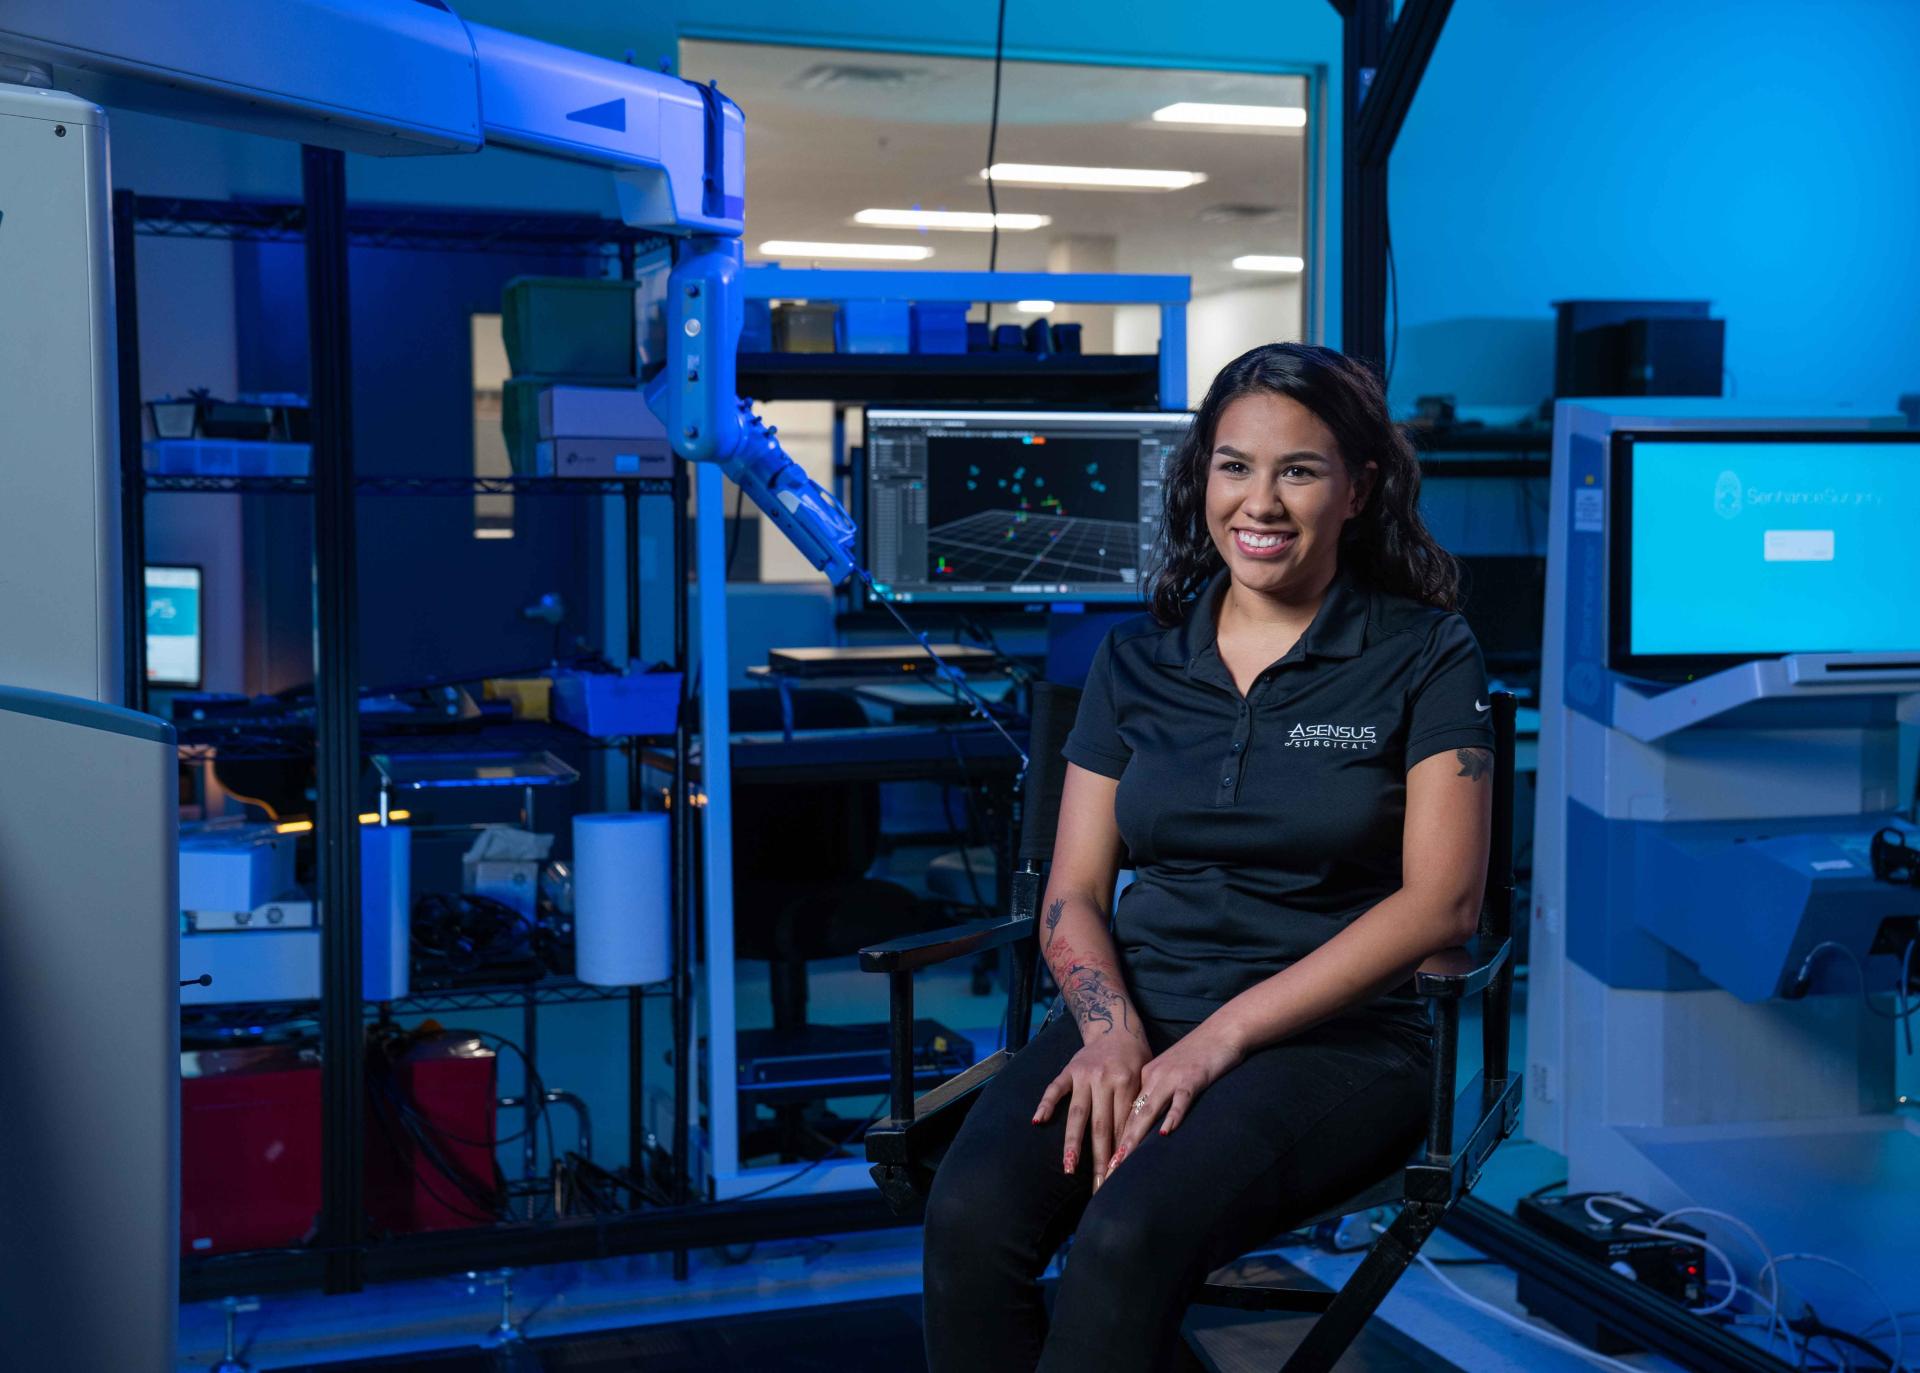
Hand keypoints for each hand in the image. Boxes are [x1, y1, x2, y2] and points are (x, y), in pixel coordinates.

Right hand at [1032, 1031, 1149, 1191]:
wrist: (1115, 1025)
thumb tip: (1136, 1144)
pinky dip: (1046, 1104)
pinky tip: (1038, 1121)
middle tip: (1099, 1187)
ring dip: (1072, 1143)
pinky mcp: (1068, 1070)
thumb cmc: (1136, 1057)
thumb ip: (1138, 1105)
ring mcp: (1083, 1075)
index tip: (1119, 1179)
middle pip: (1101, 1127)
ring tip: (1069, 1168)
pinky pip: (1055, 1088)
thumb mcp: (1145, 1078)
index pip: (1123, 1127)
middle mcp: (1104, 1080)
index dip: (1120, 1154)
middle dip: (1100, 1160)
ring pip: (1077, 1114)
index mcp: (1126, 1084)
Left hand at [1104, 1020, 1244, 1179]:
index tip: (1104, 1165)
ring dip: (1134, 1137)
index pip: (1124, 1114)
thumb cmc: (1198, 1055)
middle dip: (1118, 1146)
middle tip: (1107, 1172)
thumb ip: (1160, 1096)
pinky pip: (1181, 1100)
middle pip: (1130, 1116)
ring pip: (1148, 1110)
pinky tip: (1165, 1133)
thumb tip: (1149, 1126)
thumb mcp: (1171, 1074)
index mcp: (1145, 1078)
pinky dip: (1173, 1117)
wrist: (1221, 1030)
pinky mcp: (1193, 1078)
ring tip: (1123, 1160)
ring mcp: (1172, 1077)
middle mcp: (1153, 1078)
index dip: (1113, 1141)